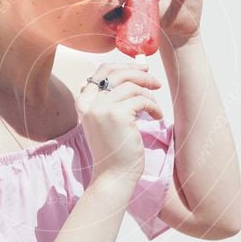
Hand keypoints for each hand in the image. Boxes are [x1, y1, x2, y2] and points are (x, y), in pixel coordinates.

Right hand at [76, 62, 162, 185]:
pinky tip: (157, 117)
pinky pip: (142, 100)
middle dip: (139, 74)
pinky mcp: (118, 115)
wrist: (113, 174)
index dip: (124, 66)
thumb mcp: (105, 120)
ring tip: (155, 109)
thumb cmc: (114, 148)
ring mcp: (102, 108)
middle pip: (116, 73)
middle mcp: (89, 102)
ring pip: (131, 86)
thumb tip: (131, 73)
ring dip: (149, 95)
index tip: (141, 69)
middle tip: (155, 82)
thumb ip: (110, 98)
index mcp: (83, 102)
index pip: (101, 71)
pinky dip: (154, 107)